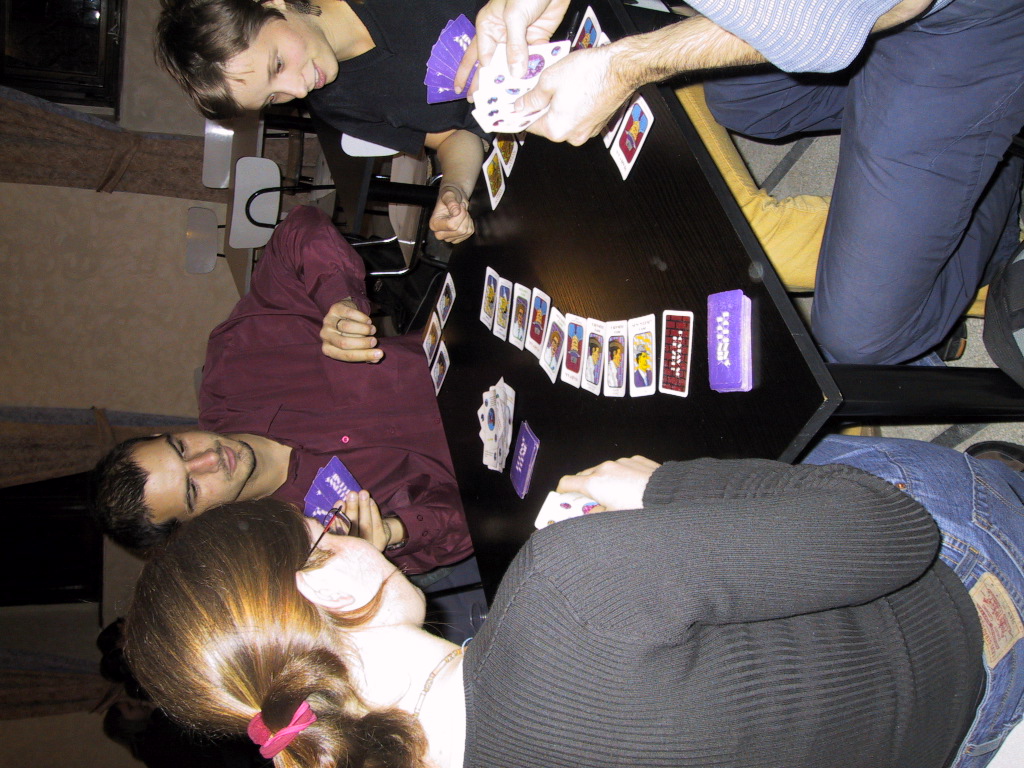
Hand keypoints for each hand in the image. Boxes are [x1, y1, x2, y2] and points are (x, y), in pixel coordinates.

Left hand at [320, 299, 382, 362]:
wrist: (344, 315)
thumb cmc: (351, 335)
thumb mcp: (356, 347)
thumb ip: (366, 355)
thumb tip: (377, 359)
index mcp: (328, 349)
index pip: (346, 356)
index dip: (364, 355)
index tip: (380, 353)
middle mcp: (325, 335)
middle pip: (344, 343)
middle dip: (363, 343)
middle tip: (375, 341)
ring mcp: (328, 321)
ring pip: (346, 327)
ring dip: (363, 329)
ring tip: (373, 330)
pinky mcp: (334, 309)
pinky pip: (349, 313)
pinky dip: (362, 318)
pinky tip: (368, 321)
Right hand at [336, 490, 391, 551]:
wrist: (375, 536)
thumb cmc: (354, 528)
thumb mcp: (344, 526)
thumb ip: (340, 518)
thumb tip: (340, 503)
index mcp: (342, 548)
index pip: (338, 532)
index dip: (339, 516)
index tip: (339, 502)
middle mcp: (355, 551)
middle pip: (353, 528)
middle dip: (352, 509)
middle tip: (352, 494)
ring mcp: (369, 547)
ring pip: (365, 525)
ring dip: (364, 507)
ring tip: (363, 493)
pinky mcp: (381, 541)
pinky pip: (377, 524)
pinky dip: (374, 511)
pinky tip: (371, 500)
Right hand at [429, 185, 474, 243]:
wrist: (453, 199)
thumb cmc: (449, 196)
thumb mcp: (449, 194)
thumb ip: (451, 202)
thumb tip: (456, 212)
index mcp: (434, 224)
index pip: (452, 225)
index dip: (460, 215)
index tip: (459, 205)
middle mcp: (439, 233)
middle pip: (460, 230)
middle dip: (464, 217)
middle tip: (461, 208)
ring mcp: (448, 237)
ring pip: (466, 232)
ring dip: (467, 219)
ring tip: (461, 212)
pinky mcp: (457, 239)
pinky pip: (469, 233)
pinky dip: (470, 224)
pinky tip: (463, 218)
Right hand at [455, 0, 570, 91]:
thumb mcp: (514, 16)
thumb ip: (514, 46)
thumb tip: (515, 74)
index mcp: (488, 27)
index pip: (481, 58)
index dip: (477, 78)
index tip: (476, 97)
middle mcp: (501, 35)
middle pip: (491, 65)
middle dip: (486, 84)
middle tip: (481, 104)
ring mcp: (519, 40)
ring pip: (513, 66)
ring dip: (511, 83)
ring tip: (508, 102)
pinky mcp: (536, 40)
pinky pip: (532, 61)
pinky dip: (532, 74)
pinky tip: (529, 89)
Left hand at [517, 45, 632, 144]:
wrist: (621, 68)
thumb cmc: (589, 72)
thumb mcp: (549, 79)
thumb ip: (532, 97)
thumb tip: (521, 106)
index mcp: (557, 129)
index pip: (529, 126)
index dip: (522, 112)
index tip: (518, 105)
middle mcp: (572, 136)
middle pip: (548, 124)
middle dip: (543, 107)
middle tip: (541, 88)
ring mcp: (588, 131)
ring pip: (564, 120)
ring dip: (559, 106)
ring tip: (562, 85)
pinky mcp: (598, 124)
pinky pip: (579, 117)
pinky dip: (574, 106)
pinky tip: (576, 89)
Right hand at [556, 455, 660, 511]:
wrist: (668, 495)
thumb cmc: (640, 508)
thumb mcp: (613, 518)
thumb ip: (596, 515)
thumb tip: (590, 513)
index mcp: (594, 483)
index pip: (566, 482)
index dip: (562, 491)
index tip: (563, 497)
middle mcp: (604, 468)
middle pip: (584, 476)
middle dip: (584, 488)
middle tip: (590, 501)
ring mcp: (620, 462)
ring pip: (604, 470)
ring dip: (604, 481)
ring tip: (616, 496)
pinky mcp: (635, 460)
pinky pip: (621, 466)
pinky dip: (621, 475)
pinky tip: (632, 488)